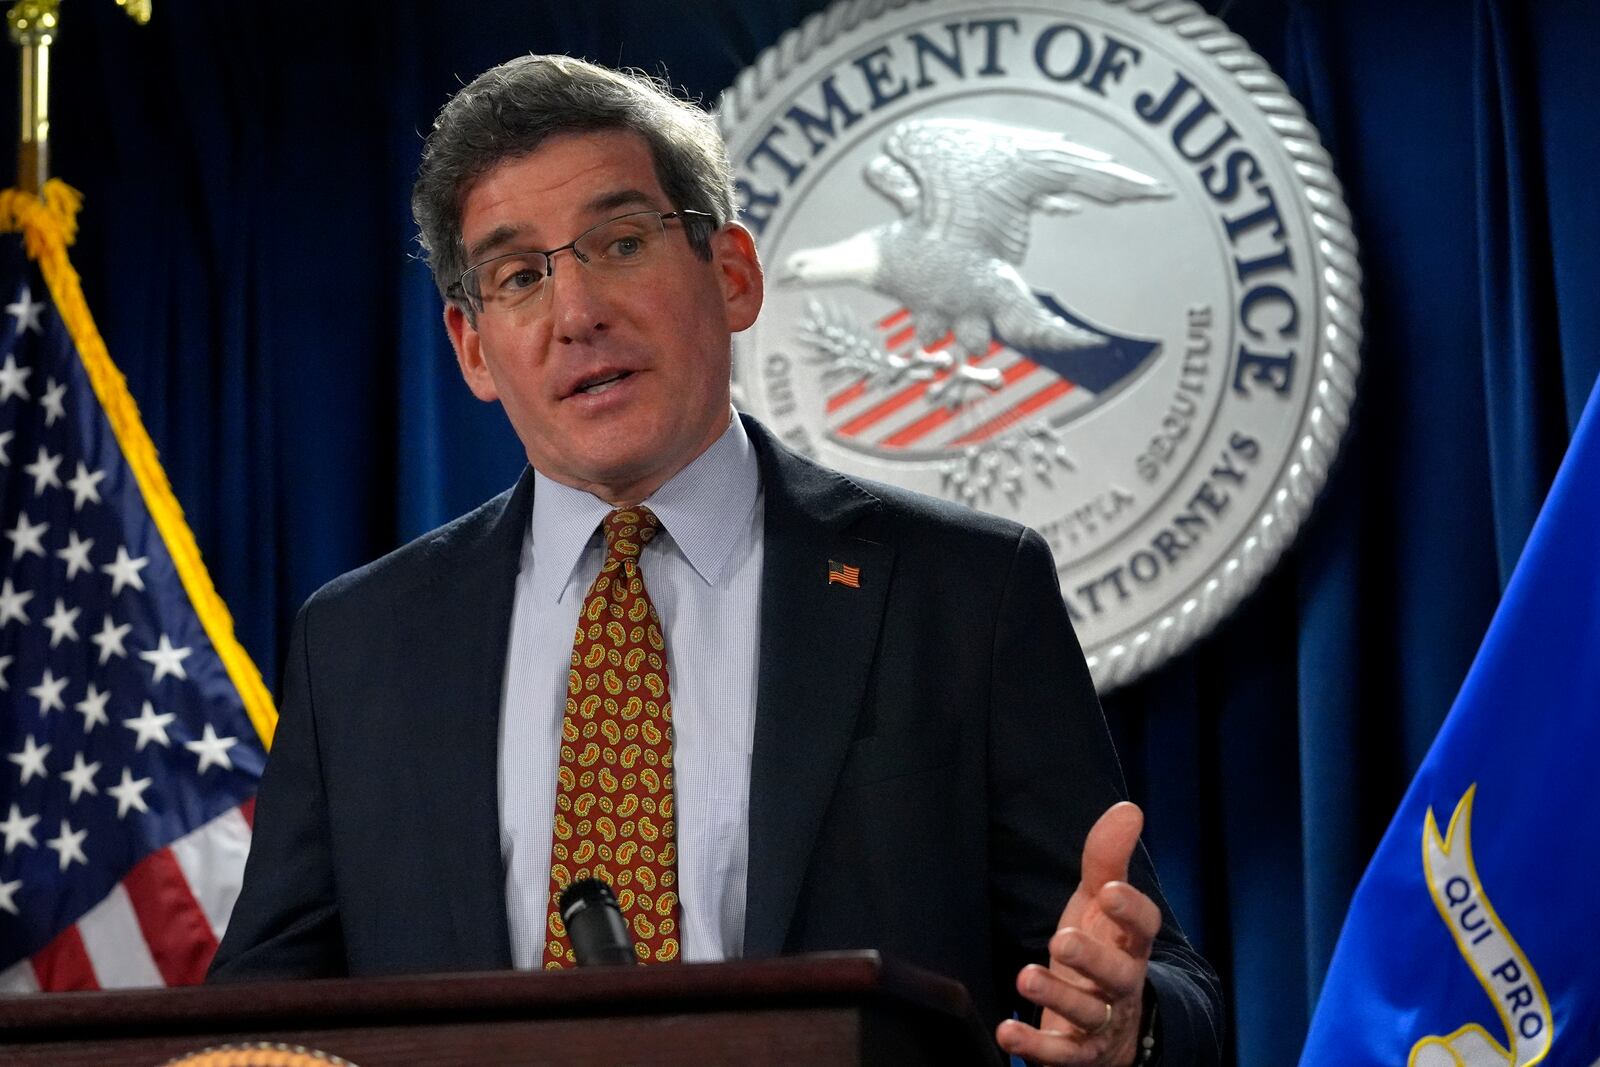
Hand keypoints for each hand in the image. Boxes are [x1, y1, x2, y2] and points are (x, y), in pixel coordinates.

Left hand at [996, 801, 1159, 1065]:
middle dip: (1092, 959)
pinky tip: (1007, 1032)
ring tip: (1026, 976)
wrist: (1110, 1028)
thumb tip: (1129, 808)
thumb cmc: (1102, 951)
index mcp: (1131, 945)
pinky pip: (1060, 1056)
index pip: (1144, 928)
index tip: (1108, 891)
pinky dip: (1035, 1048)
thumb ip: (1107, 860)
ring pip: (1088, 1014)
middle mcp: (1121, 984)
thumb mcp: (1099, 905)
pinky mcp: (1078, 1054)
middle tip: (1062, 939)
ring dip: (1057, 997)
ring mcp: (1102, 1022)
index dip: (1131, 911)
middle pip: (1118, 975)